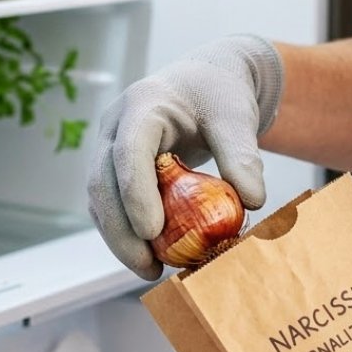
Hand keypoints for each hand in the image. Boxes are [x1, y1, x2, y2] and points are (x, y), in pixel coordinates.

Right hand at [87, 34, 282, 278]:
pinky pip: (109, 205)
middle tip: (148, 266)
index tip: (152, 231)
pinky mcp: (114, 168)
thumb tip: (252, 201)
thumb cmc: (220, 94)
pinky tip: (149, 257)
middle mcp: (116, 125)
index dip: (136, 193)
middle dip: (120, 229)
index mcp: (143, 104)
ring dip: (119, 238)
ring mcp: (109, 147)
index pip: (129, 150)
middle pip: (102, 181)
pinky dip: (124, 233)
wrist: (207, 81)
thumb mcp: (237, 117)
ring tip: (150, 270)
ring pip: (99, 198)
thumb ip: (242, 155)